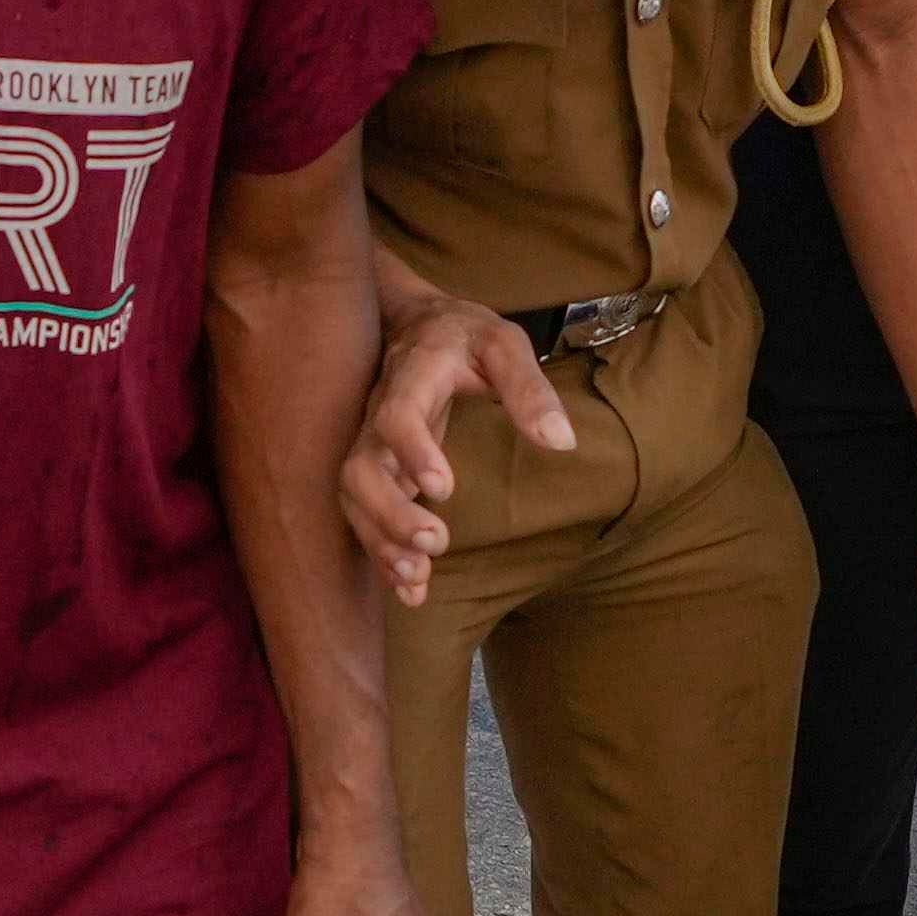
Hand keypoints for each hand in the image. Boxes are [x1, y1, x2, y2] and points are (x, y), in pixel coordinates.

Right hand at [340, 287, 569, 605]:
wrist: (414, 323)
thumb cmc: (465, 335)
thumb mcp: (504, 343)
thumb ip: (529, 388)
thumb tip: (562, 441)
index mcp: (412, 377)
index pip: (396, 414)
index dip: (412, 452)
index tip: (443, 489)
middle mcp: (379, 415)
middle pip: (360, 469)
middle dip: (391, 513)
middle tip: (434, 543)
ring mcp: (372, 445)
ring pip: (354, 499)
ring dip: (381, 542)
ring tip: (418, 578)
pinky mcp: (377, 470)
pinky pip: (366, 515)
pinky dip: (383, 556)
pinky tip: (412, 591)